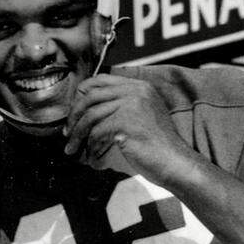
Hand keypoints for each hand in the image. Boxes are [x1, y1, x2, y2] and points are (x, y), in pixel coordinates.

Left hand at [63, 74, 194, 183]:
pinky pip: (97, 131)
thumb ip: (123, 106)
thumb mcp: (143, 117)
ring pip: (91, 115)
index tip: (74, 113)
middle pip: (91, 96)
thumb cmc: (158, 146)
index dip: (82, 95)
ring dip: (78, 134)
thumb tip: (88, 110)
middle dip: (74, 116)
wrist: (176, 163)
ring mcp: (132, 105)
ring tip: (73, 148)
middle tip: (68, 132)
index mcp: (140, 86)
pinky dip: (90, 146)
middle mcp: (136, 91)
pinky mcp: (126, 122)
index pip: (100, 80)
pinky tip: (91, 156)